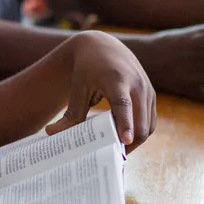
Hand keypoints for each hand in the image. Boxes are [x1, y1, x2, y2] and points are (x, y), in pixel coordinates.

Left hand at [46, 32, 155, 150]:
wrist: (103, 46)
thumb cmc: (87, 69)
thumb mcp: (77, 88)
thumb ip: (70, 113)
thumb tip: (51, 134)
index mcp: (116, 80)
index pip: (123, 104)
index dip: (125, 123)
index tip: (124, 140)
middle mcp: (137, 84)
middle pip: (141, 122)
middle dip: (130, 143)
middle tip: (113, 157)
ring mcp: (147, 90)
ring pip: (148, 126)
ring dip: (136, 141)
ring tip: (118, 151)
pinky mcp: (151, 95)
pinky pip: (150, 122)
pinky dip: (140, 133)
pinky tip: (124, 139)